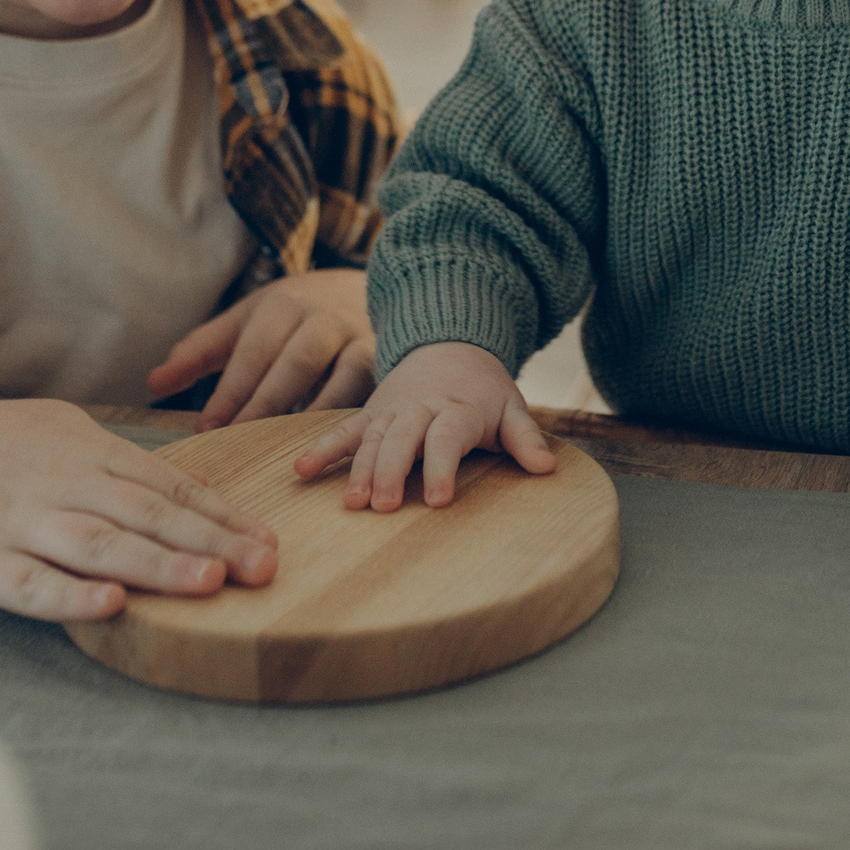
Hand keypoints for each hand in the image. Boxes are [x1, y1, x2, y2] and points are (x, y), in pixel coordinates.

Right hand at [0, 394, 278, 621]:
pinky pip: (29, 582)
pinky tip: (108, 604)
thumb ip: (120, 460)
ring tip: (208, 582)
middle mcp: (59, 484)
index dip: (221, 515)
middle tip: (264, 566)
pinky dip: (69, 595)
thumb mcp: (58, 431)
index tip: (269, 540)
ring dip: (157, 565)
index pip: (167, 485)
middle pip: (145, 514)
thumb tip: (188, 481)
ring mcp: (18, 523)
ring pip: (98, 544)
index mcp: (84, 451)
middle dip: (210, 542)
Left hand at [145, 269, 376, 430]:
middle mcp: (321, 319)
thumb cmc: (286, 318)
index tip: (206, 429)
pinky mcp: (382, 363)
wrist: (357, 290)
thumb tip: (152, 384)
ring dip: (310, 418)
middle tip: (237, 444)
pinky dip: (348, 420)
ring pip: (338, 380)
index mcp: (280, 305)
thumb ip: (200, 352)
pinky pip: (368, 394)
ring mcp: (357, 340)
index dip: (230, 392)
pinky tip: (328, 447)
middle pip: (293, 365)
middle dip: (264, 407)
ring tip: (285, 455)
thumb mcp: (243, 322)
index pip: (252, 352)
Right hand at [290, 341, 555, 510]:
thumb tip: (547, 467)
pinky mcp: (370, 413)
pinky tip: (301, 471)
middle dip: (391, 472)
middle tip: (384, 507)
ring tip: (351, 502)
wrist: (450, 343)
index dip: (442, 468)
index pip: (447, 438)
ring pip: (371, 438)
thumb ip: (525, 438)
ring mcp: (390, 410)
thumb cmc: (484, 389)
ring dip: (358, 469)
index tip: (437, 501)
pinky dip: (322, 448)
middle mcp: (419, 408)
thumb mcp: (512, 407)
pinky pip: (343, 430)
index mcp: (457, 408)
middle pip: (402, 440)